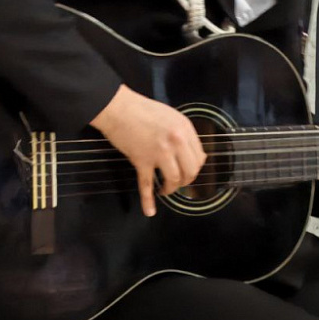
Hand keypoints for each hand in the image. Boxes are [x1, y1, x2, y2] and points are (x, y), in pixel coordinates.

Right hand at [91, 85, 205, 216]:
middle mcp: (177, 142)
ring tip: (165, 190)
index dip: (194, 167)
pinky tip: (150, 211)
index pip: (199, 156)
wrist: (119, 108)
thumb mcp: (171, 116)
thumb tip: (190, 153)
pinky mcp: (142, 161)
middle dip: (186, 181)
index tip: (188, 171)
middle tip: (178, 182)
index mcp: (185, 129)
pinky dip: (148, 200)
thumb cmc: (144, 109)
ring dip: (171, 189)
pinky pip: (146, 185)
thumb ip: (183, 133)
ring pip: (174, 180)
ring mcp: (159, 152)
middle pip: (191, 171)